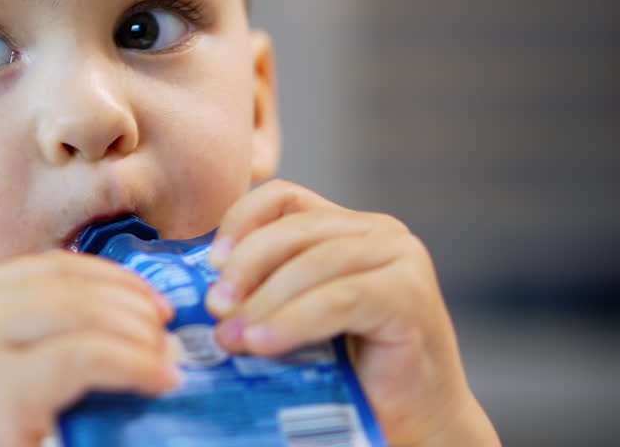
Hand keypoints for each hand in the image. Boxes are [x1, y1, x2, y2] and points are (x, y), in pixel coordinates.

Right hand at [0, 251, 179, 446]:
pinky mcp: (0, 388)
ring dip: (140, 336)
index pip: (57, 268)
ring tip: (167, 362)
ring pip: (85, 314)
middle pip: (75, 286)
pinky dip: (135, 364)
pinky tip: (159, 379)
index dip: (116, 278)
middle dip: (135, 306)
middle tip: (169, 337)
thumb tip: (128, 325)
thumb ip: (39, 338)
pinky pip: (88, 357)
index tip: (155, 303)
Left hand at [204, 179, 499, 446]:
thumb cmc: (350, 371)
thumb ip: (265, 289)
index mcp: (347, 227)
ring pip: (314, 264)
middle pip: (294, 229)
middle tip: (215, 308)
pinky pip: (338, 299)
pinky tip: (262, 343)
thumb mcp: (297, 314)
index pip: (283, 198)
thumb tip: (205, 289)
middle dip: (245, 267)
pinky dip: (293, 320)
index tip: (211, 263)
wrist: (415, 422)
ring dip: (264, 301)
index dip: (241, 220)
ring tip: (231, 338)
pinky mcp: (410, 296)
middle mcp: (380, 232)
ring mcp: (401, 259)